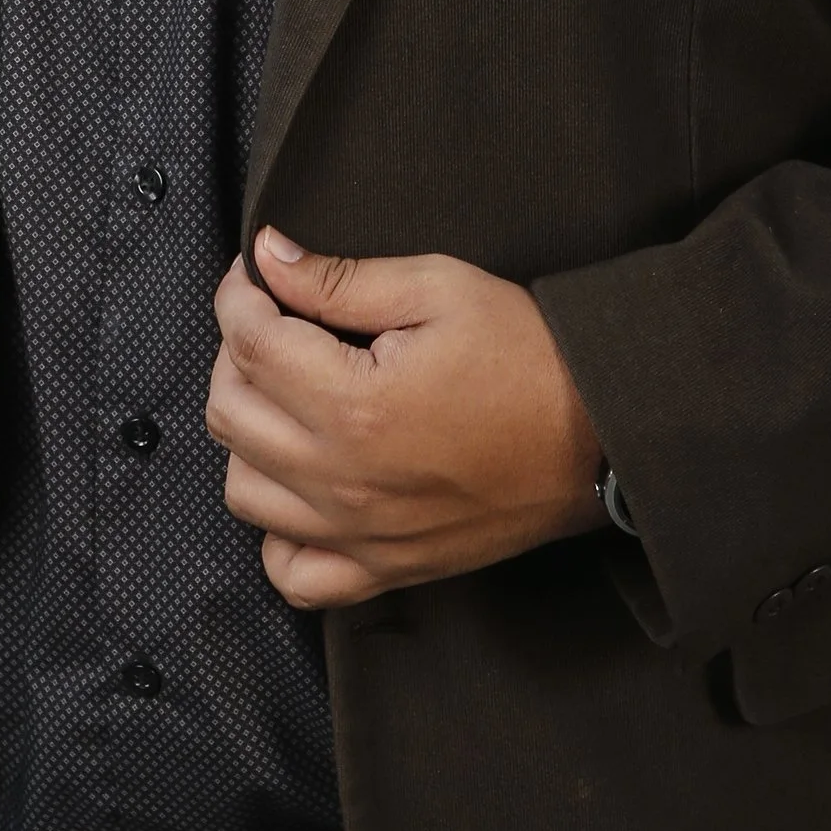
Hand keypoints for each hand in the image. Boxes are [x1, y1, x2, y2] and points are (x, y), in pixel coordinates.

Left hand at [206, 231, 602, 609]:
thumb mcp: (438, 288)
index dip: (239, 295)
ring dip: (250, 436)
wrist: (600, 437)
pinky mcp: (384, 569)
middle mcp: (343, 481)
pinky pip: (291, 573)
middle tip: (276, 324)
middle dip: (237, 355)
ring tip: (290, 398)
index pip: (249, 343)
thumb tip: (267, 257)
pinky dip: (280, 532)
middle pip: (229, 414)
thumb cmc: (529, 356)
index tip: (254, 274)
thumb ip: (341, 279)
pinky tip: (304, 486)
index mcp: (354, 404)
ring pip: (243, 490)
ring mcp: (359, 535)